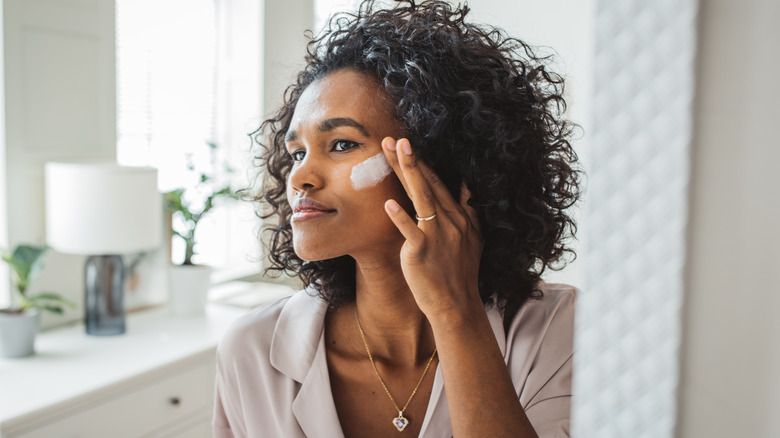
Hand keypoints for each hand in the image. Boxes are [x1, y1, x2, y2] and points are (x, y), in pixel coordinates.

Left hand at [381, 137, 483, 319]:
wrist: (457, 305)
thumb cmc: (460, 273)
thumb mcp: (474, 238)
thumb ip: (470, 210)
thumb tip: (469, 185)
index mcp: (460, 216)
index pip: (438, 182)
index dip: (422, 162)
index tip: (408, 143)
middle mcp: (450, 221)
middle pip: (428, 183)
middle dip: (410, 159)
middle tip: (394, 138)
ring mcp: (437, 236)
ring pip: (420, 197)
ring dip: (407, 171)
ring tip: (393, 151)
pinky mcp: (422, 252)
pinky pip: (411, 231)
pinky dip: (400, 218)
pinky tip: (388, 204)